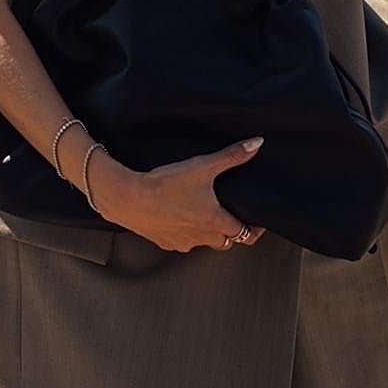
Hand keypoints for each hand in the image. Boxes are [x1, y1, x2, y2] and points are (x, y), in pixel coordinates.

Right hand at [90, 138, 266, 253]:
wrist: (129, 198)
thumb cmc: (166, 184)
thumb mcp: (203, 166)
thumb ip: (232, 156)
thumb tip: (257, 144)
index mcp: (215, 222)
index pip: (246, 234)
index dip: (255, 228)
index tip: (258, 221)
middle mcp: (201, 238)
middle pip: (226, 242)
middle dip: (231, 231)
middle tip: (232, 215)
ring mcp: (182, 243)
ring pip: (203, 243)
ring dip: (207, 232)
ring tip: (205, 213)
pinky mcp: (165, 243)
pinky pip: (182, 242)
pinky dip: (185, 232)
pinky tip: (179, 216)